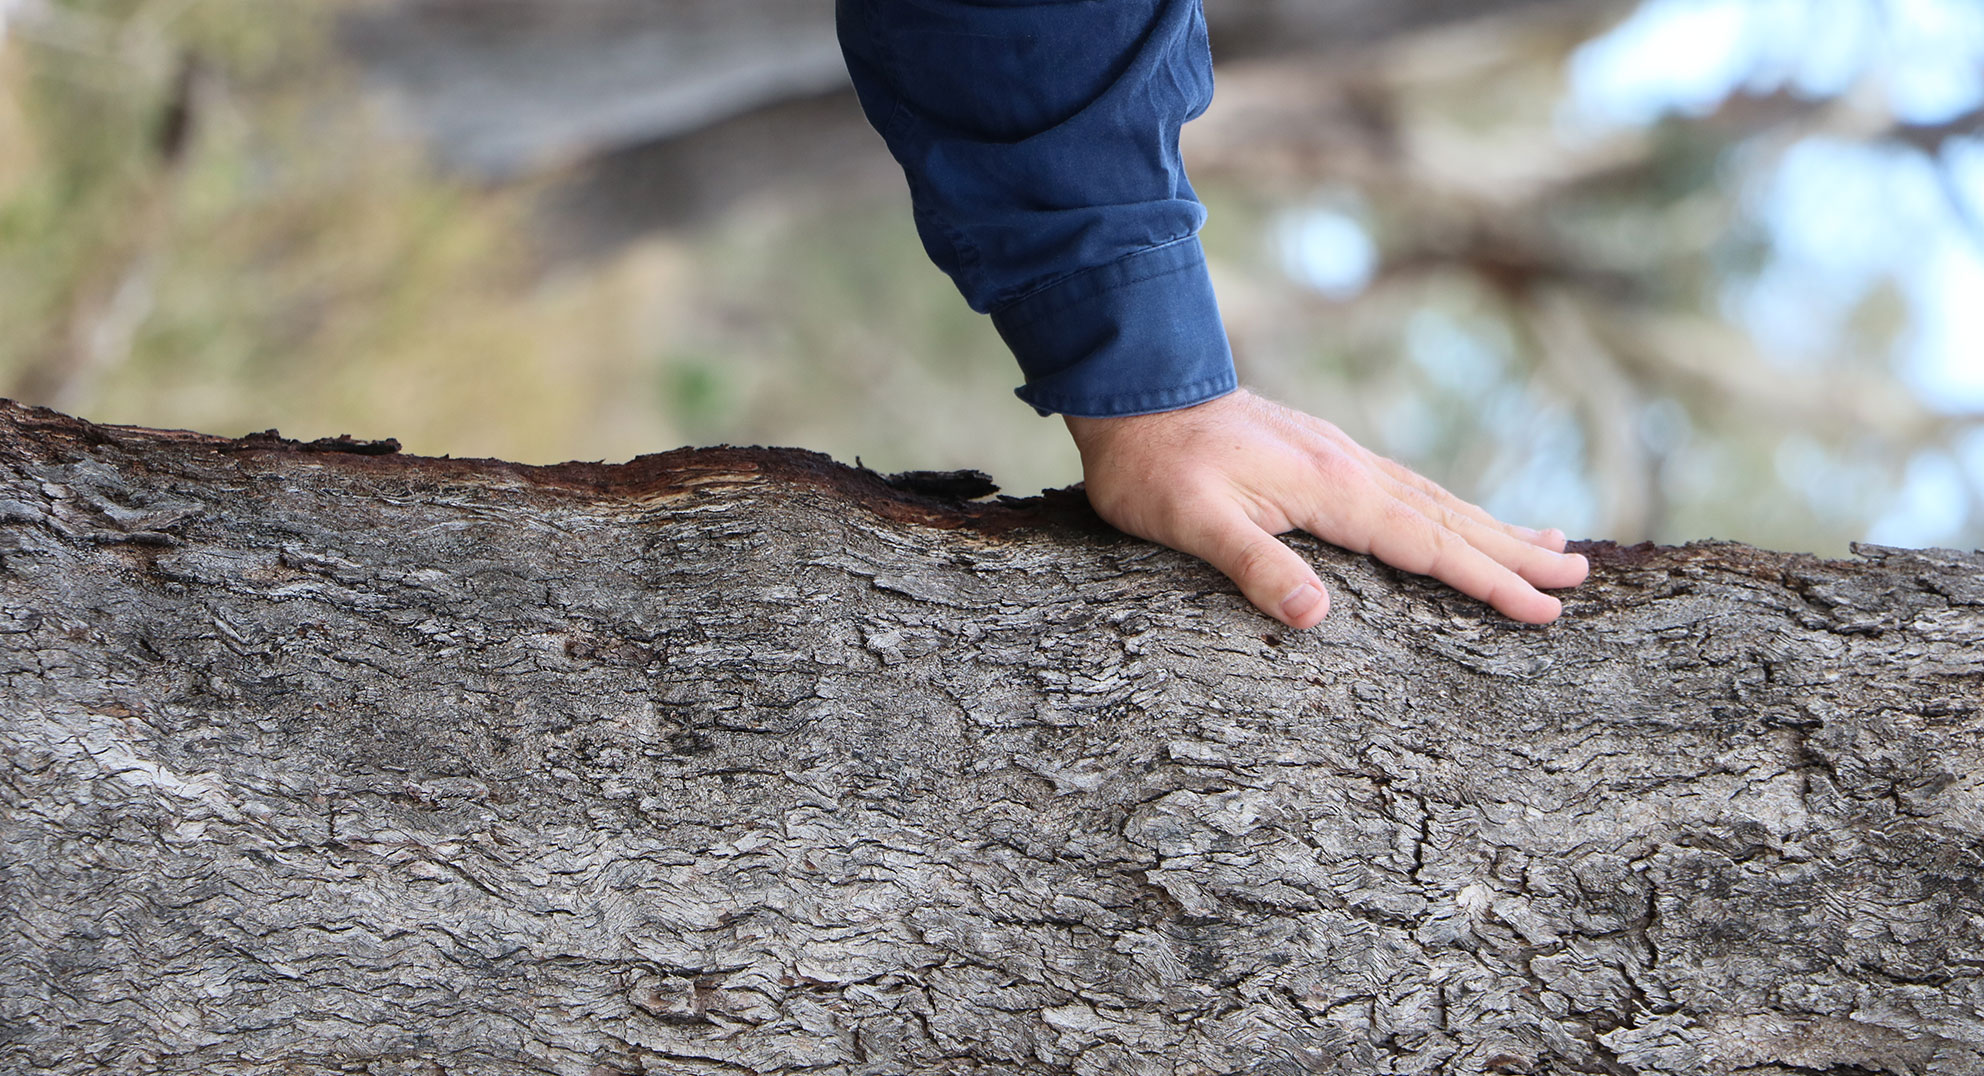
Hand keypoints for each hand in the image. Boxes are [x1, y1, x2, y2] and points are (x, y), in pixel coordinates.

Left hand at [1062, 389, 1588, 627]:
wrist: (1136, 392)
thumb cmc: (1157, 467)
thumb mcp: (1192, 524)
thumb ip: (1253, 566)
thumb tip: (1316, 616)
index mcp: (1333, 490)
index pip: (1429, 546)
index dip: (1489, 581)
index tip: (1545, 610)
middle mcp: (1351, 468)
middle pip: (1451, 519)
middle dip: (1517, 552)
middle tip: (1583, 577)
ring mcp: (1341, 457)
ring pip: (1436, 498)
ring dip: (1494, 526)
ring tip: (1552, 543)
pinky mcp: (1323, 454)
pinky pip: (1407, 487)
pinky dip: (1448, 507)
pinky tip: (1455, 516)